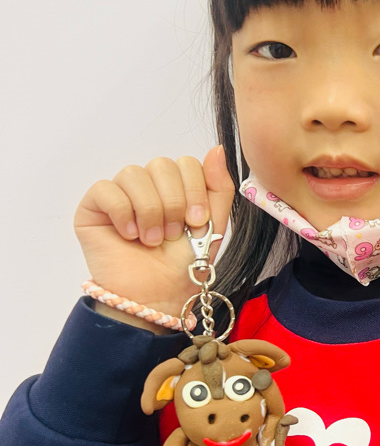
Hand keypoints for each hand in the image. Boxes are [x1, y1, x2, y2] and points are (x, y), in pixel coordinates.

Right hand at [74, 145, 234, 318]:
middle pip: (162, 164)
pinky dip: (122, 212)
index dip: (194, 191)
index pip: (186, 163)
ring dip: (149, 211)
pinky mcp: (93, 208)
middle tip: (173, 235)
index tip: (196, 224)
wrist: (158, 296)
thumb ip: (219, 187)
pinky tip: (130, 235)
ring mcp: (119, 194)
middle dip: (174, 202)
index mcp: (176, 187)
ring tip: (152, 240)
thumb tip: (217, 149)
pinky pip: (105, 189)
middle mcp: (147, 186)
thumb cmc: (183, 266)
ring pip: (133, 173)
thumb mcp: (213, 225)